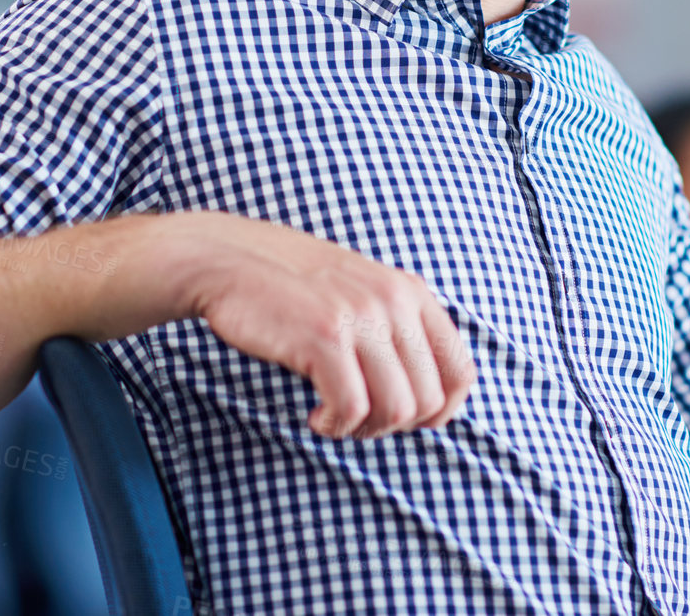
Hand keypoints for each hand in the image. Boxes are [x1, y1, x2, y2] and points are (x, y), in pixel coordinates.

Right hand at [100, 211, 475, 440]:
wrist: (229, 259)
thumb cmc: (294, 288)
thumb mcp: (363, 293)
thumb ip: (399, 330)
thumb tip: (434, 400)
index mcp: (410, 292)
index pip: (460, 372)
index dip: (440, 412)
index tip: (402, 419)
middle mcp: (394, 301)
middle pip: (430, 401)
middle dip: (396, 427)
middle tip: (357, 419)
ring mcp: (361, 317)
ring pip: (397, 411)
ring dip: (365, 430)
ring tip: (336, 418)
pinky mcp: (324, 337)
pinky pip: (352, 410)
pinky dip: (336, 427)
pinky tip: (315, 417)